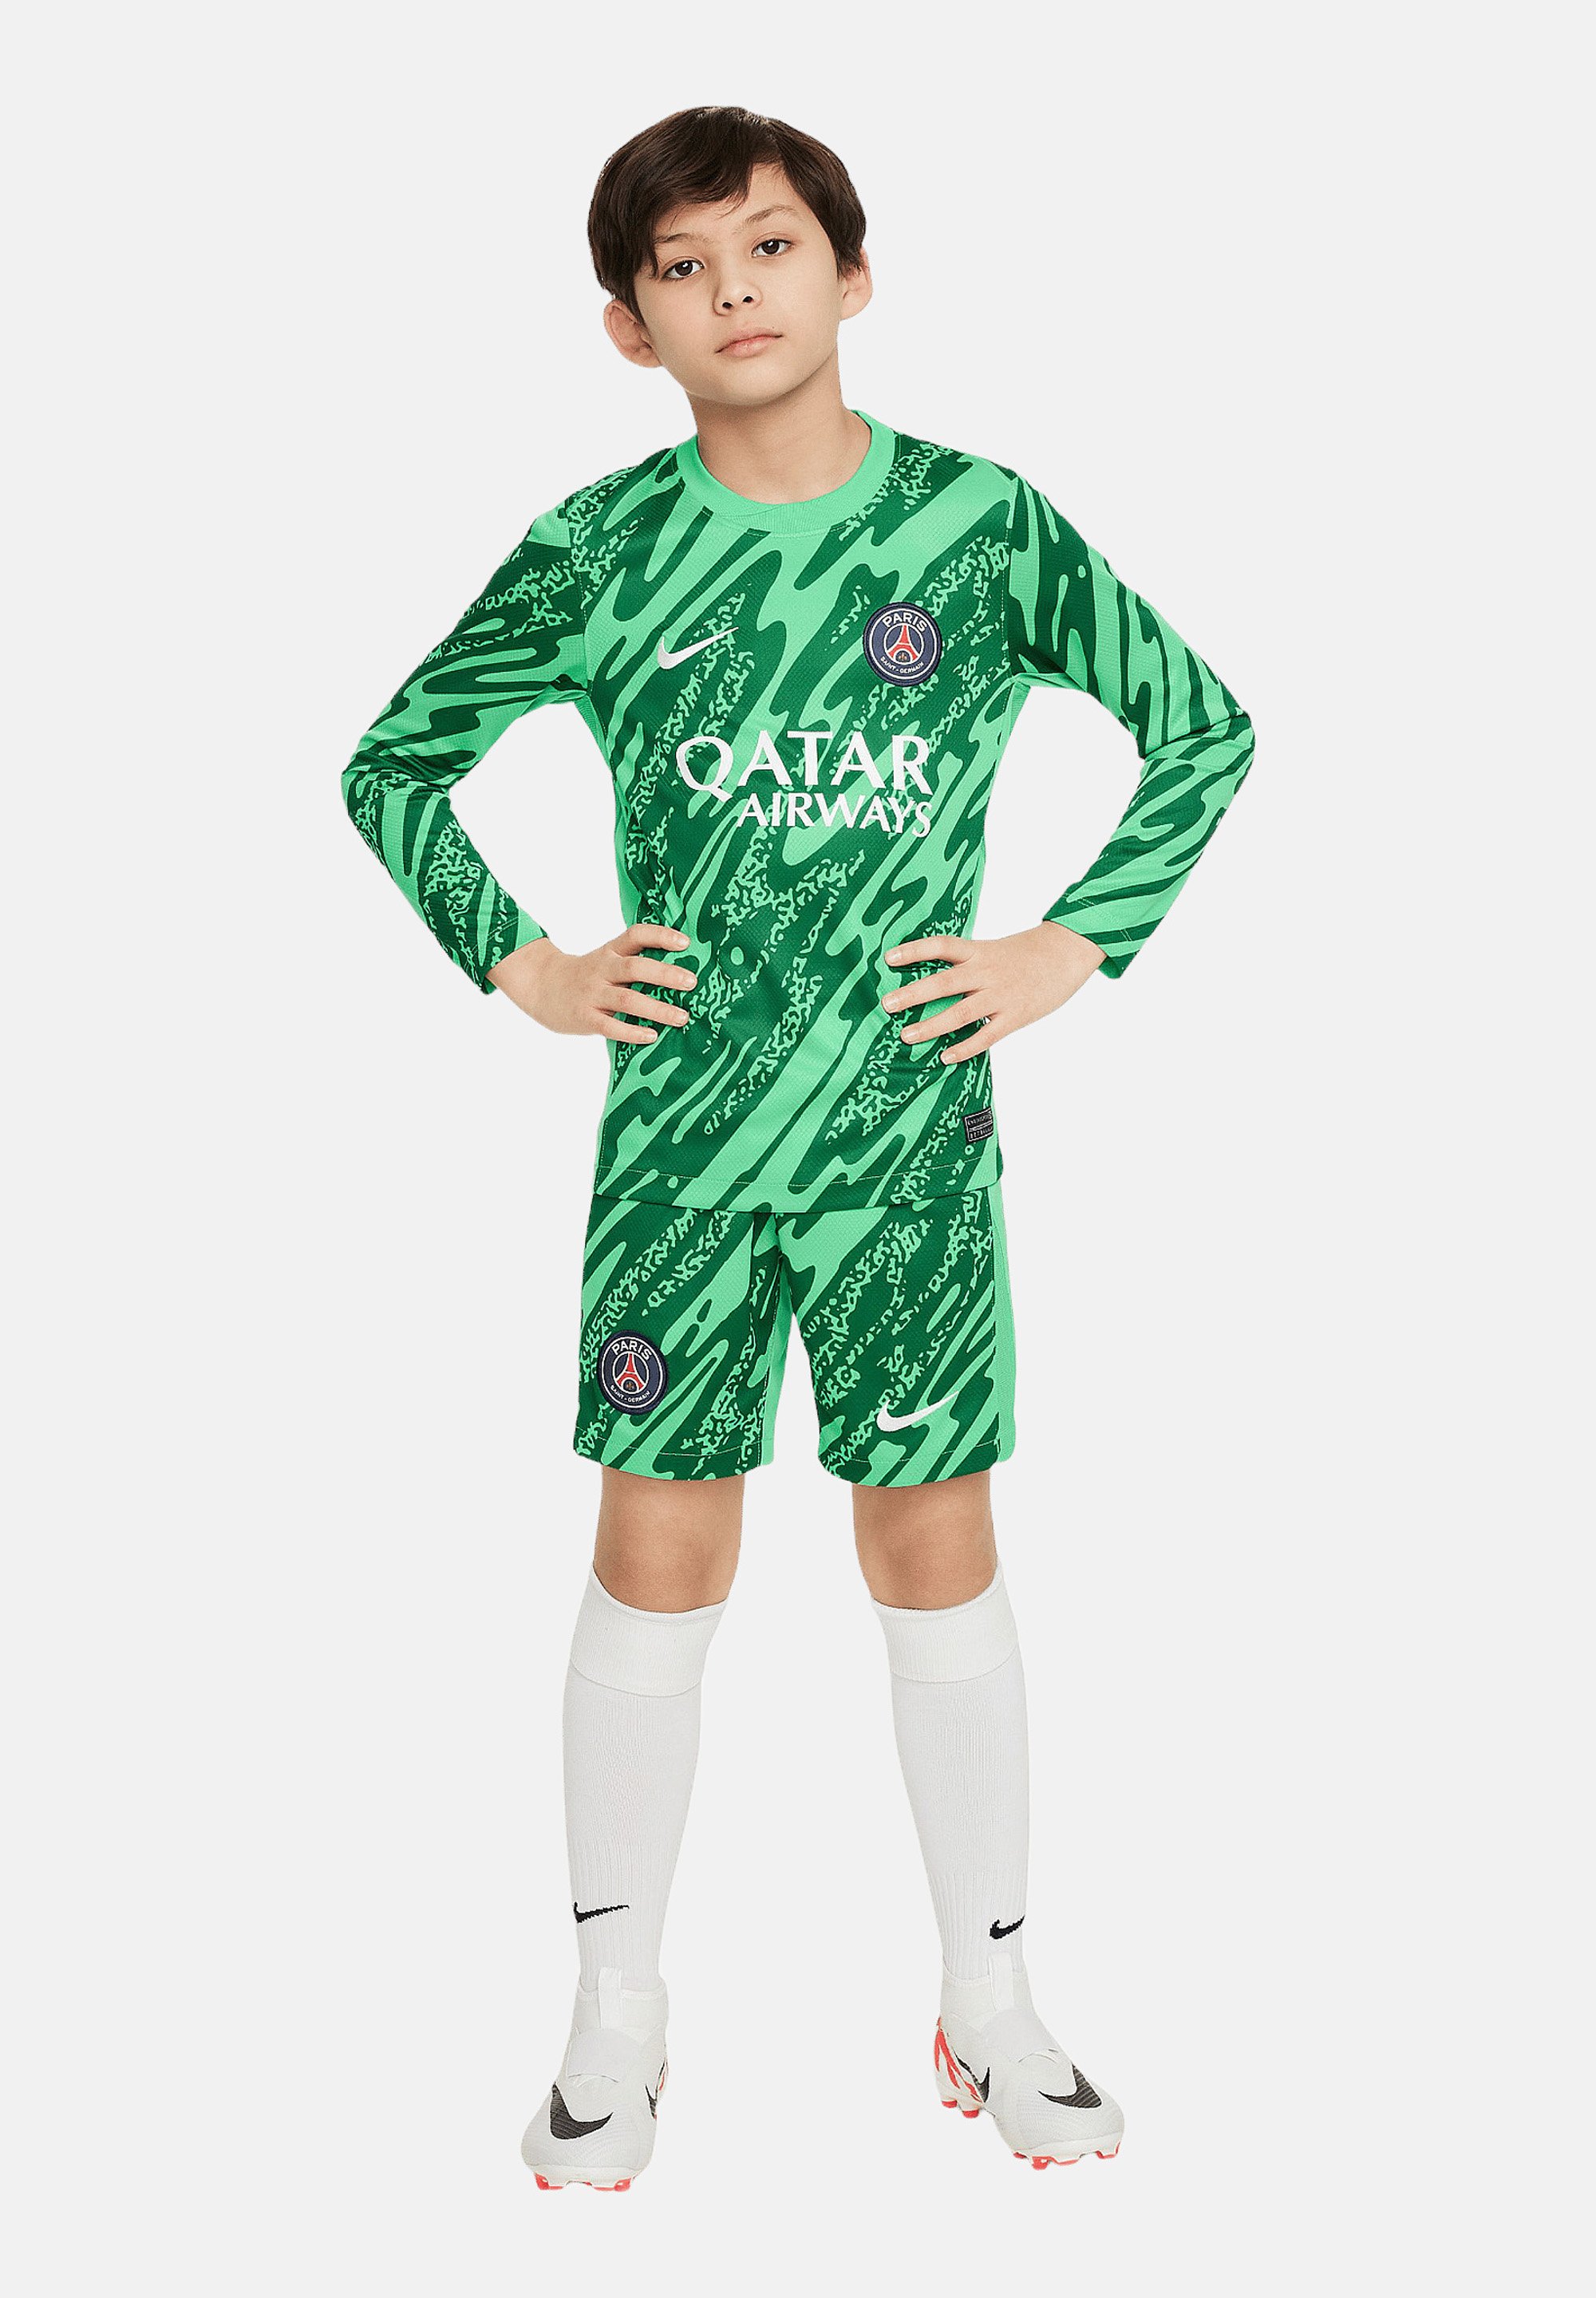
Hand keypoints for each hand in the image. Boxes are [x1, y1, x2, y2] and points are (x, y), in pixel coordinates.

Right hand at [487, 923, 696, 1042]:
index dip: (660, 935)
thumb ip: (634, 961)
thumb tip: (681, 970)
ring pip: (627, 1000)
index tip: (686, 942)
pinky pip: (610, 1026)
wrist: (540, 985)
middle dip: (665, 974)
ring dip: (657, 1009)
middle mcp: (602, 969)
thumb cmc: (586, 975)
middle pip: (634, 968)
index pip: (636, 935)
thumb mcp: (606, 958)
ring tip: (682, 1017)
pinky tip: (652, 1036)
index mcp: (610, 951)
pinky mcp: (585, 1017)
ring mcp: (592, 994)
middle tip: (691, 982)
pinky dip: (632, 1032)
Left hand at [882, 922, 1104, 1062]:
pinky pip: (986, 1036)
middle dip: (914, 994)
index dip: (915, 950)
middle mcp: (986, 972)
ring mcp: (1000, 995)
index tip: (889, 958)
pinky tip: (945, 1057)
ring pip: (961, 1012)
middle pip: (944, 982)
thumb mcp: (993, 949)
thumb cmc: (1026, 953)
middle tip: (887, 1004)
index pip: (942, 946)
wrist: (1066, 953)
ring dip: (932, 1026)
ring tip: (907, 1036)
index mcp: (979, 951)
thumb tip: (932, 977)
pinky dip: (965, 1047)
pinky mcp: (1015, 1016)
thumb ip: (967, 962)